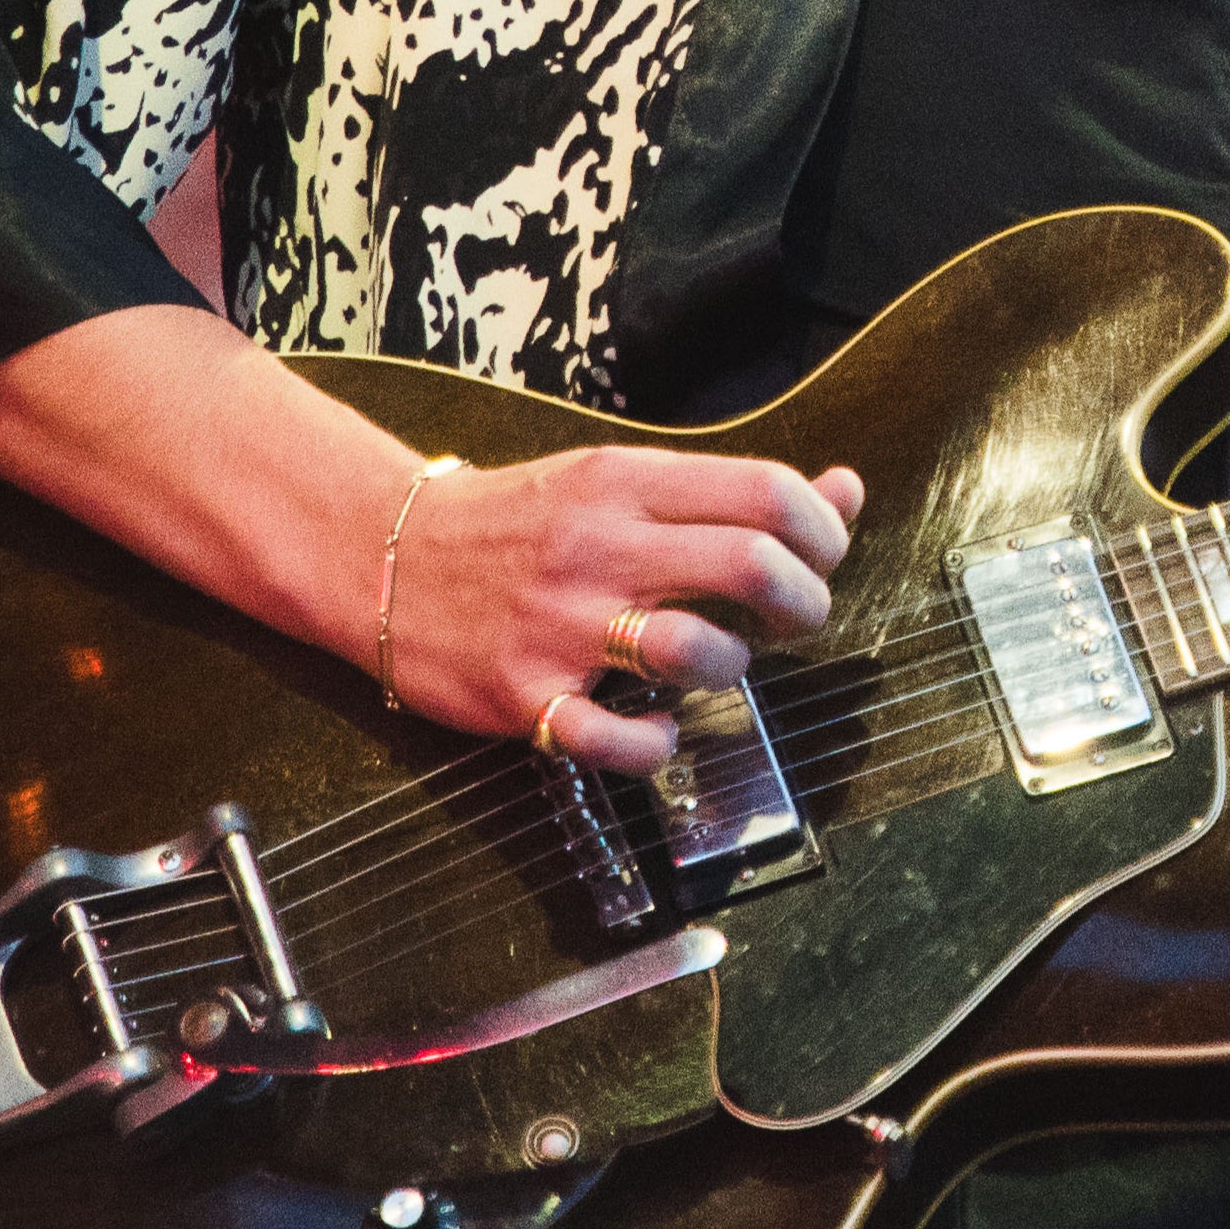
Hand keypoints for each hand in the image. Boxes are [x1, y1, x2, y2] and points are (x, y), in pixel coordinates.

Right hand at [384, 445, 864, 777]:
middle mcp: (599, 547)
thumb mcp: (618, 483)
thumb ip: (729, 494)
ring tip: (717, 665)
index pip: (766, 491)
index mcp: (626, 483)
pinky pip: (618, 740)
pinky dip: (658, 745)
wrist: (382, 555)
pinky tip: (656, 726)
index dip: (822, 531)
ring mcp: (561, 625)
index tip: (820, 558)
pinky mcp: (526, 697)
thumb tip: (847, 490)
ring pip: (695, 651)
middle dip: (805, 601)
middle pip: (750, 564)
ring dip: (733, 668)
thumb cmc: (521, 523)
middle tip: (796, 619)